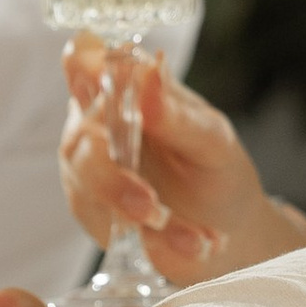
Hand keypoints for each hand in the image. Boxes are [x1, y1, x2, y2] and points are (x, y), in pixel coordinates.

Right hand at [60, 40, 305, 283]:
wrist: (226, 225)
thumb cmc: (216, 168)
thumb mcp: (212, 140)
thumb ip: (177, 114)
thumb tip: (149, 72)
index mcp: (123, 88)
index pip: (85, 60)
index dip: (84, 66)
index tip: (98, 80)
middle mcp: (95, 124)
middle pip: (79, 141)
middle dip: (113, 181)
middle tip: (151, 208)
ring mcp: (87, 170)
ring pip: (89, 191)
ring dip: (141, 220)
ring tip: (197, 240)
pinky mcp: (92, 212)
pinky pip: (110, 228)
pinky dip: (157, 243)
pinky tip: (195, 246)